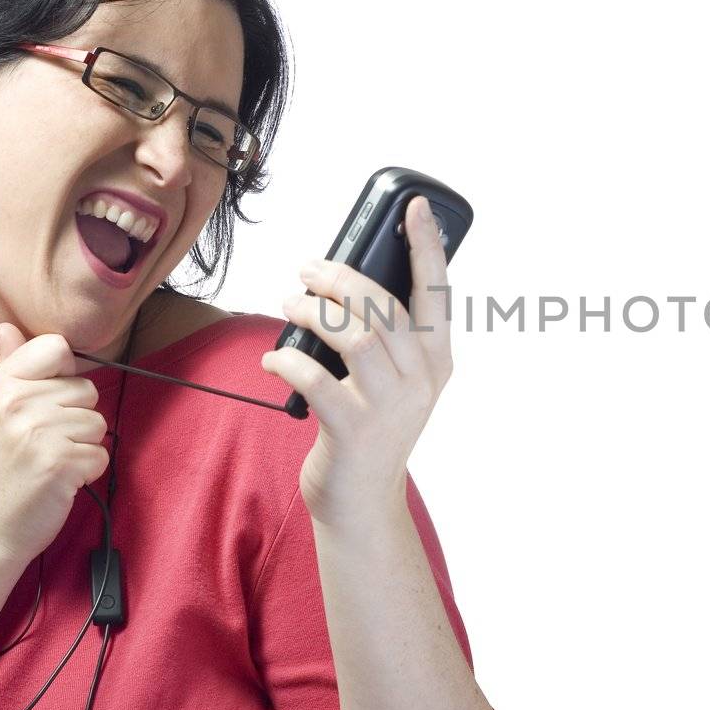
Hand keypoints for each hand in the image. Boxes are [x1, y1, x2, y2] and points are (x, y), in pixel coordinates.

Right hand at [0, 323, 109, 566]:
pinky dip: (87, 472)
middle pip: (85, 389)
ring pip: (97, 422)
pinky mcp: (61, 462)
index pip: (55, 347)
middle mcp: (17, 403)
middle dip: (74, 418)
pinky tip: (58, 481)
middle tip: (42, 445)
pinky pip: (101, 454)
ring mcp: (39, 432)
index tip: (49, 400)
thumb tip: (8, 327)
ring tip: (49, 463)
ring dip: (82, 447)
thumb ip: (5, 368)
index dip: (64, 373)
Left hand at [260, 195, 453, 527]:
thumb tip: (345, 284)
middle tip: (307, 270)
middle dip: (340, 279)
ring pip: (353, 335)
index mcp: (437, 361)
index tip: (415, 207)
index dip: (428, 246)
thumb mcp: (394, 382)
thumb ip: (385, 338)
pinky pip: (315, 377)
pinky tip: (272, 359)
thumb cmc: (371, 429)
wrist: (363, 501)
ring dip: (312, 312)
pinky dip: (286, 360)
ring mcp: (390, 406)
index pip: (438, 292)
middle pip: (383, 307)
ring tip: (289, 305)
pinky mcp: (353, 429)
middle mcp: (421, 380)